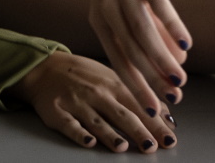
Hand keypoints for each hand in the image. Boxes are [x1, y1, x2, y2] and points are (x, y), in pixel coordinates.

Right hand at [11, 52, 175, 151]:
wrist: (44, 67)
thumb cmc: (82, 75)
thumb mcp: (110, 76)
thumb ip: (136, 95)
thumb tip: (165, 114)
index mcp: (113, 84)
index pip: (139, 106)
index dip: (156, 123)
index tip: (170, 137)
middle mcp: (96, 94)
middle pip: (121, 115)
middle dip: (138, 131)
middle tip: (152, 146)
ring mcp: (76, 103)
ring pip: (96, 121)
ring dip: (110, 135)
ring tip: (122, 146)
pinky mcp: (57, 112)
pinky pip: (69, 125)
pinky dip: (79, 134)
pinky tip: (89, 142)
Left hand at [79, 0, 191, 115]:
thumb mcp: (126, 1)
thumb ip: (148, 29)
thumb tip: (174, 59)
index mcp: (99, 17)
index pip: (117, 59)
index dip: (136, 85)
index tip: (152, 110)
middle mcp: (107, 6)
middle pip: (129, 51)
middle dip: (151, 79)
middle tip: (172, 101)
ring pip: (142, 32)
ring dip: (162, 59)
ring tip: (180, 79)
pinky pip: (157, 4)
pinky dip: (172, 25)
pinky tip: (187, 44)